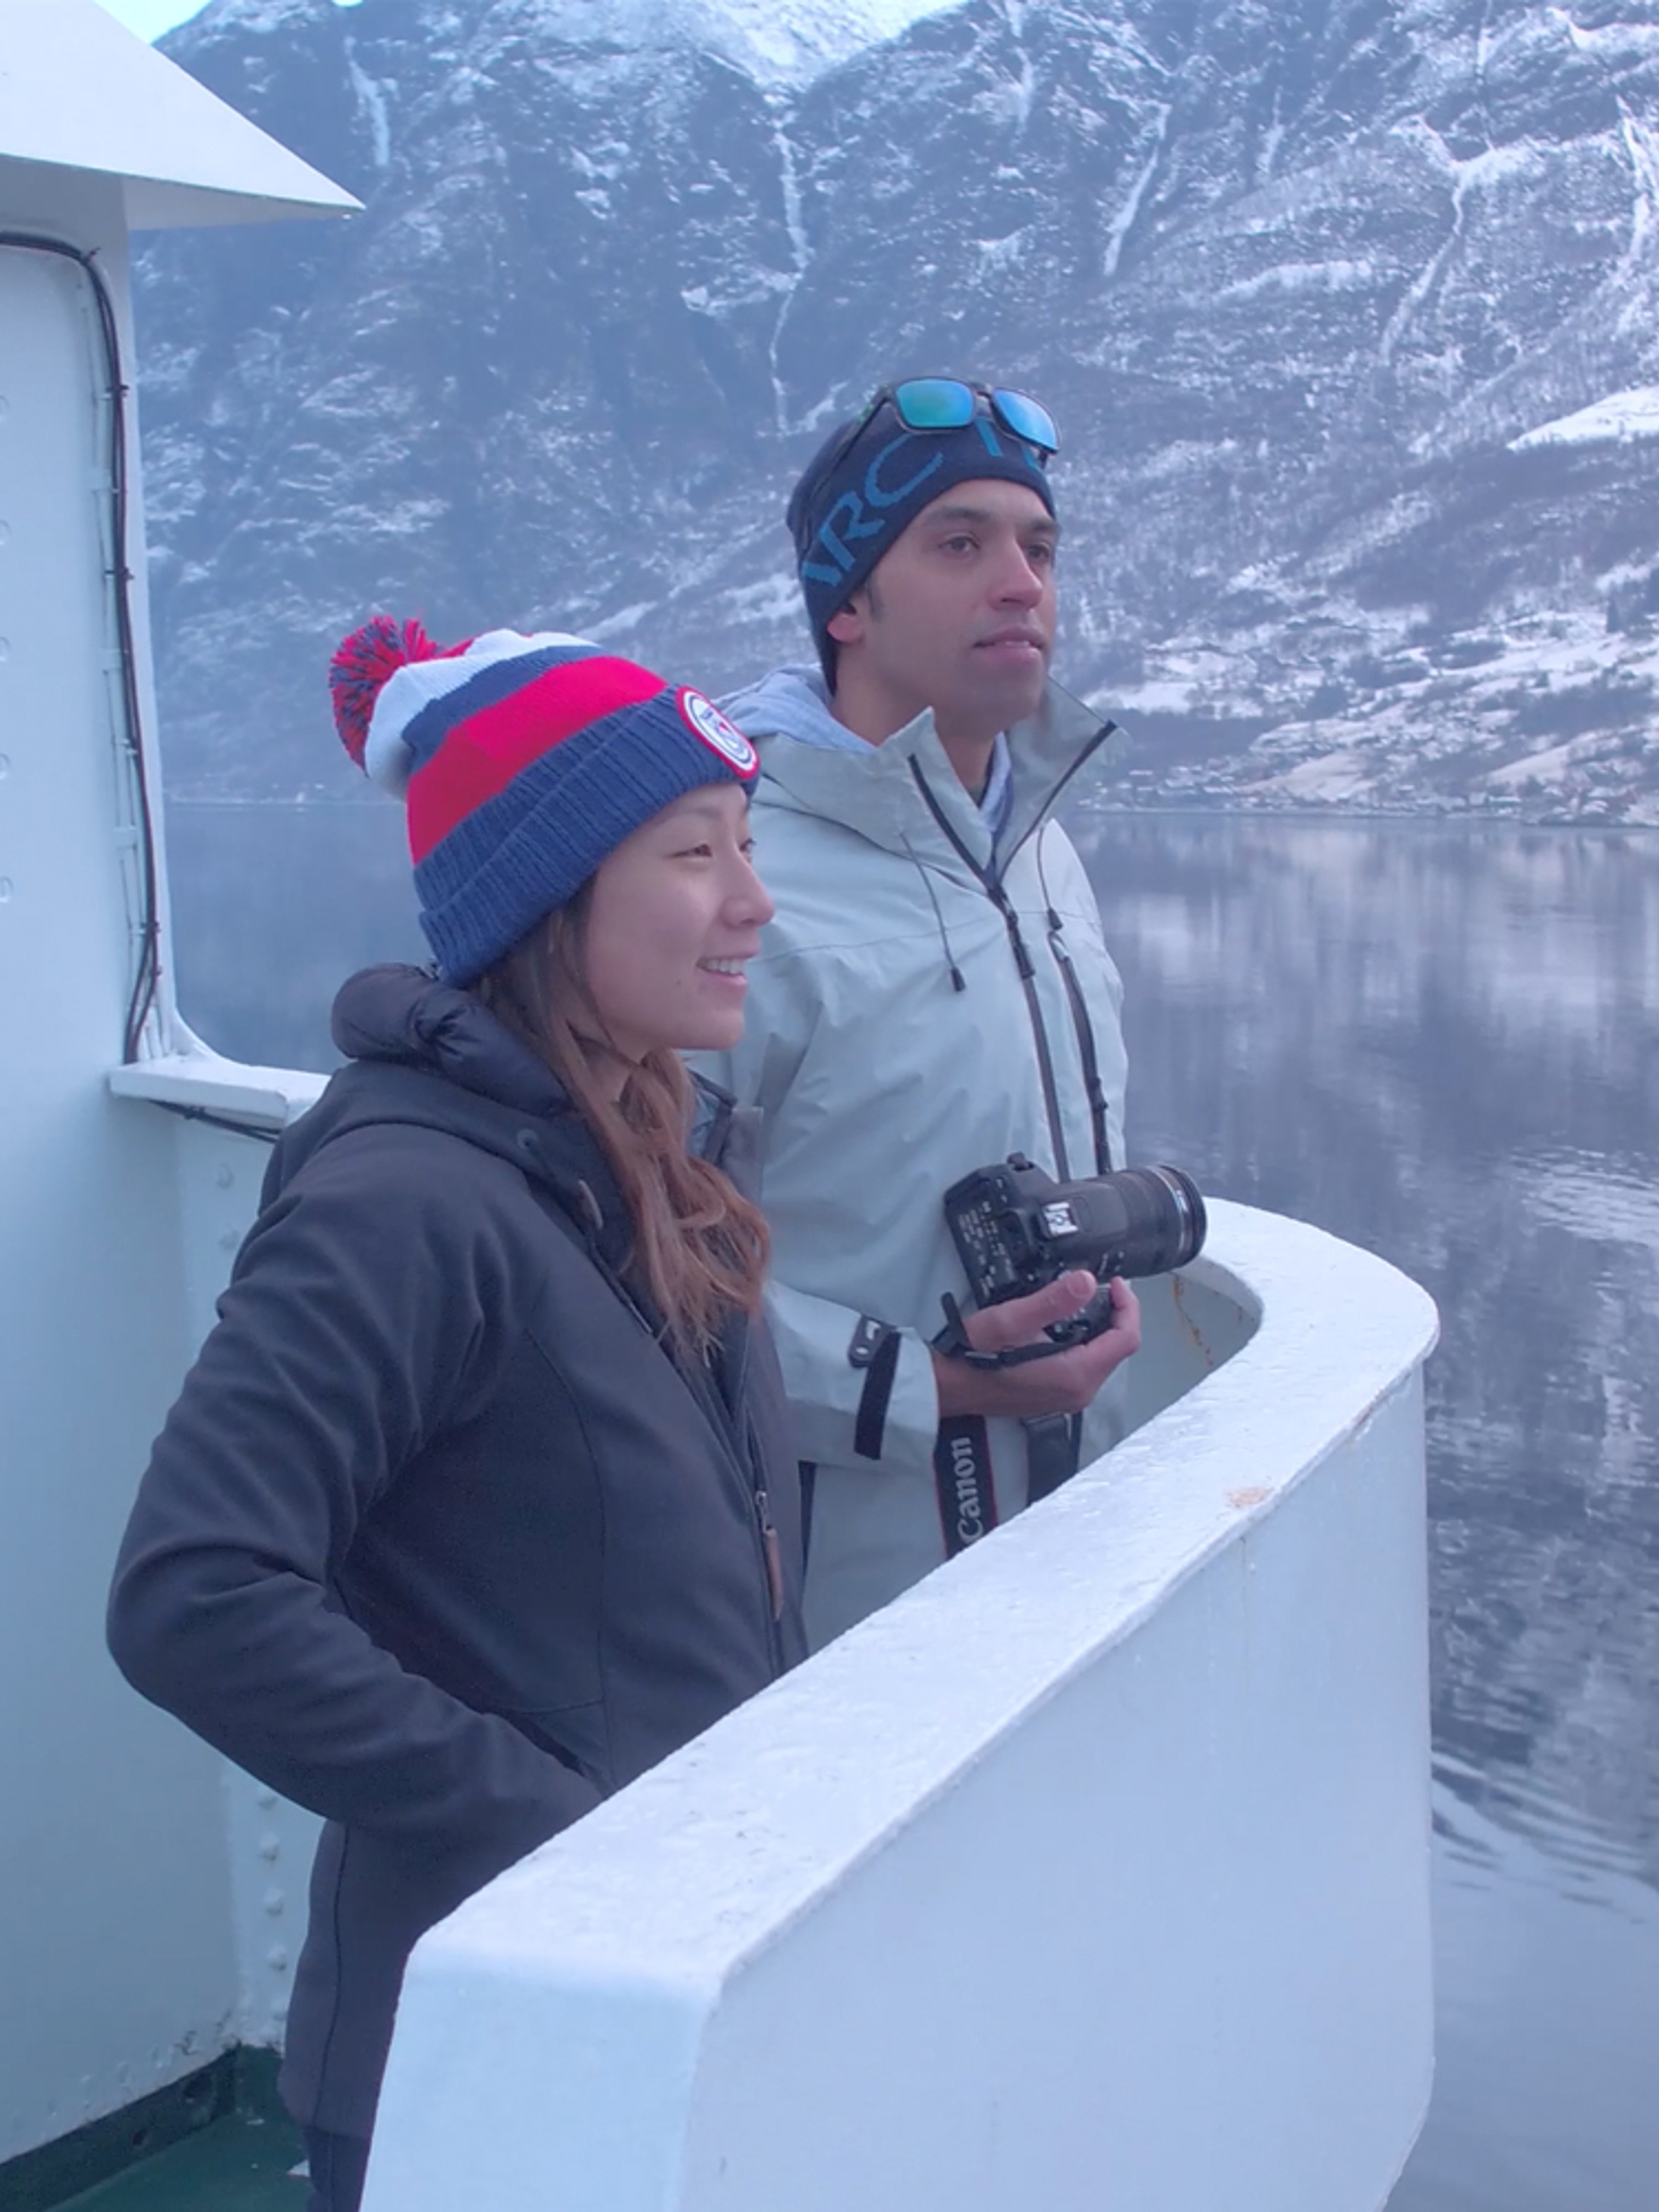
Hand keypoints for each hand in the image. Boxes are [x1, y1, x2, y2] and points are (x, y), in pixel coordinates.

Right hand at [931, 1271, 1140, 1420]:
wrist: (948, 1386)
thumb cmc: (974, 1356)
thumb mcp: (1011, 1319)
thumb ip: (1053, 1300)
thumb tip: (1087, 1281)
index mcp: (1075, 1374)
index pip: (1126, 1339)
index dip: (1128, 1306)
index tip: (1115, 1284)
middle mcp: (1078, 1392)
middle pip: (1118, 1350)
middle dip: (1115, 1316)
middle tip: (1102, 1289)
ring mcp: (1068, 1398)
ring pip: (1102, 1359)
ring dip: (1100, 1329)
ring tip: (1082, 1303)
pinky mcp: (1056, 1397)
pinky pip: (1085, 1369)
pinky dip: (1084, 1345)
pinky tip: (1065, 1327)